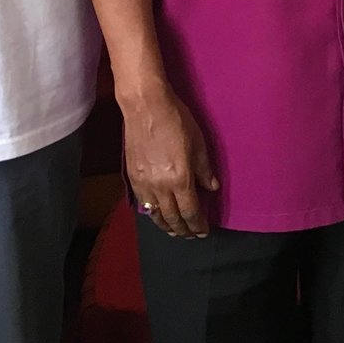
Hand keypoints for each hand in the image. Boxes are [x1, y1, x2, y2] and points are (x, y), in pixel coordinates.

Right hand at [121, 85, 219, 238]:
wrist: (146, 107)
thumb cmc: (176, 121)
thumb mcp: (199, 144)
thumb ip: (205, 169)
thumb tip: (211, 188)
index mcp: (180, 179)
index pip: (191, 212)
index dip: (198, 225)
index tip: (204, 231)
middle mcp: (161, 187)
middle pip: (173, 218)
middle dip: (184, 230)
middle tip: (191, 235)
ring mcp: (144, 184)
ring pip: (155, 215)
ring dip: (166, 226)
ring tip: (175, 231)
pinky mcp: (132, 178)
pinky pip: (143, 204)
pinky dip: (152, 213)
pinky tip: (157, 214)